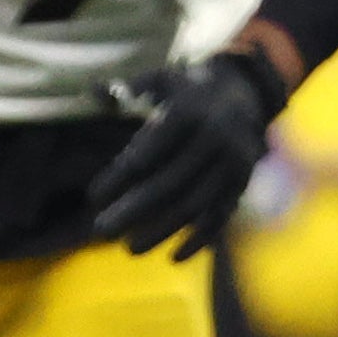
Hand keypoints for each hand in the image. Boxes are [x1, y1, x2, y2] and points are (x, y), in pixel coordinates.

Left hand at [88, 51, 287, 256]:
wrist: (244, 94)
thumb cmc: (185, 91)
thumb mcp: (159, 79)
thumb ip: (125, 88)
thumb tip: (93, 93)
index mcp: (188, 112)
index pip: (146, 154)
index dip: (118, 178)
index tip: (93, 197)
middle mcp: (215, 138)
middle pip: (169, 184)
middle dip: (133, 211)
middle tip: (101, 230)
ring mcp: (233, 163)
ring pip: (195, 205)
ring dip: (161, 231)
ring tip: (129, 248)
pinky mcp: (243, 181)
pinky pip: (222, 216)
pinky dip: (200, 239)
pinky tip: (174, 257)